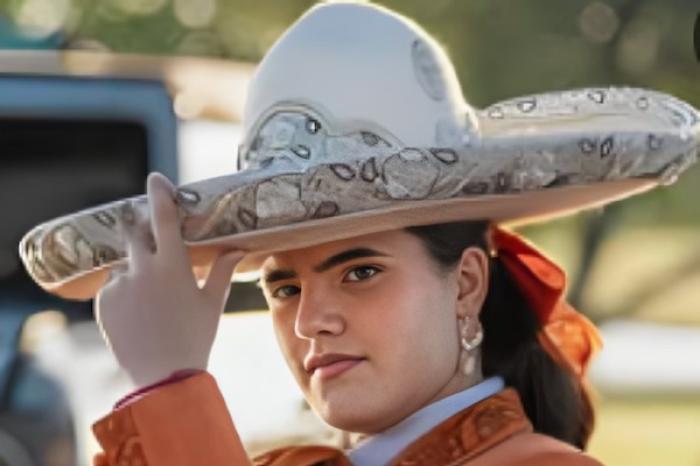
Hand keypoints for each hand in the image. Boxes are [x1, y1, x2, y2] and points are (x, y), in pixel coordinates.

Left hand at [95, 173, 243, 387]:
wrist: (162, 376)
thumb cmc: (195, 337)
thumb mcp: (212, 303)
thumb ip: (223, 270)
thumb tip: (240, 248)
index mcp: (172, 265)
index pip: (163, 217)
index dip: (159, 193)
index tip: (156, 178)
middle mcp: (142, 269)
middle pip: (135, 231)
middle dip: (140, 226)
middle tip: (149, 232)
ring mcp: (120, 285)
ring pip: (125, 263)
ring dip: (135, 268)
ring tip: (150, 296)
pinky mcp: (104, 302)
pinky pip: (114, 285)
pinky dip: (124, 290)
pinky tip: (139, 311)